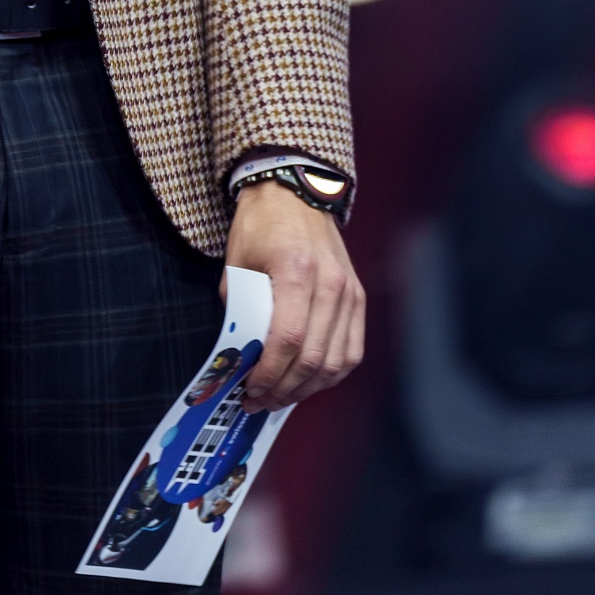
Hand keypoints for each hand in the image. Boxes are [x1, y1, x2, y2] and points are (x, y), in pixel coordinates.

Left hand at [224, 182, 364, 411]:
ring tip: (280, 397)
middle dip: (284, 389)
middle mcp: (331, 283)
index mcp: (297, 270)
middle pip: (313, 357)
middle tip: (259, 401)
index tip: (250, 389)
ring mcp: (350, 291)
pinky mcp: (358, 298)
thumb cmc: (260, 226)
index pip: (287, 338)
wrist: (295, 193)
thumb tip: (238, 358)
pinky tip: (308, 382)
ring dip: (307, 388)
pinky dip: (330, 374)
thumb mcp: (237, 264)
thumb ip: (239, 310)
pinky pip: (352, 350)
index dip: (268, 373)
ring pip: (336, 361)